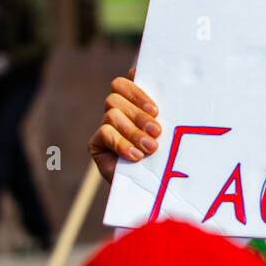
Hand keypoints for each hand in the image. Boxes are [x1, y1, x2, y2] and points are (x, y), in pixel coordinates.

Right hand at [89, 68, 161, 183]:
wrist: (156, 186)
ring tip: (151, 147)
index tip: (155, 110)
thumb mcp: (168, 129)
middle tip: (157, 131)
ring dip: (133, 131)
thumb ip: (164, 107)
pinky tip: (136, 156)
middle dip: (138, 115)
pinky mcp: (96, 144)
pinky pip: (105, 133)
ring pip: (111, 114)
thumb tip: (151, 79)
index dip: (136, 92)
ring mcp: (105, 126)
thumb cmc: (168, 153)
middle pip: (116, 98)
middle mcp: (117, 111)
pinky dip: (122, 144)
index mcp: (133, 102)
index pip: (123, 84)